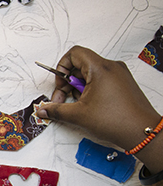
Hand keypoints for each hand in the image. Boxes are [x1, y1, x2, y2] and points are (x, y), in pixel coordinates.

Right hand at [37, 46, 160, 150]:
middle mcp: (111, 67)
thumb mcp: (79, 115)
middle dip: (67, 83)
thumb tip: (44, 109)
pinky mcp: (122, 83)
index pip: (74, 54)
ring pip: (90, 74)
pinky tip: (88, 106)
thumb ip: (57, 110)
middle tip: (62, 101)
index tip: (60, 83)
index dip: (62, 67)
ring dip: (78, 88)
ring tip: (77, 106)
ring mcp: (118, 75)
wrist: (141, 131)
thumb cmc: (117, 120)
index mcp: (100, 68)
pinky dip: (89, 90)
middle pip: (80, 65)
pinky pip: (100, 80)